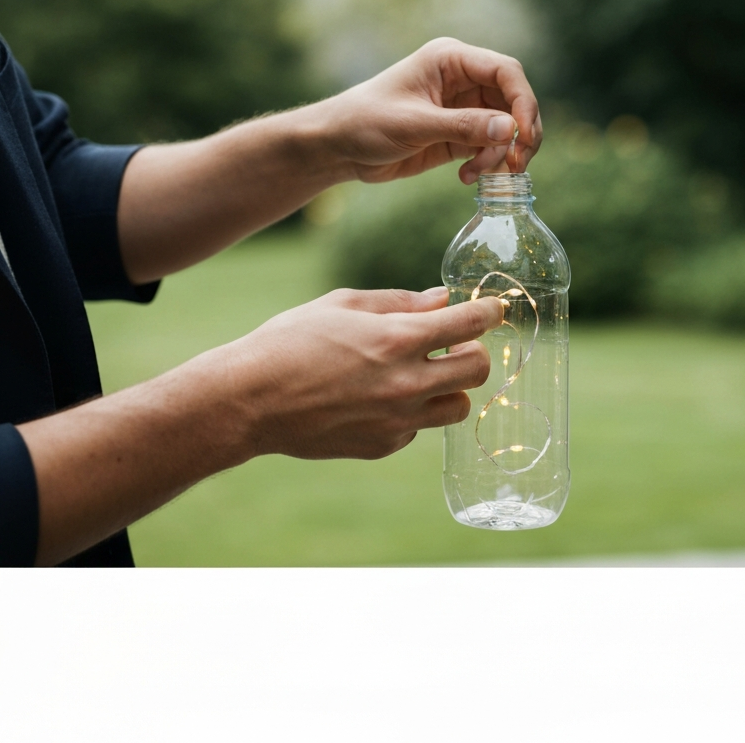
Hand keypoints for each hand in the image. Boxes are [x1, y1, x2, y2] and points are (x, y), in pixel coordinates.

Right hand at [227, 286, 503, 460]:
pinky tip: (381, 399)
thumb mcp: (343, 305)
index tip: (495, 308)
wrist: (249, 400)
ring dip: (450, 387)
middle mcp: (405, 383)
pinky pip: (418, 427)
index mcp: (397, 340)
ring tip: (423, 374)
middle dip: (474, 352)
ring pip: (458, 407)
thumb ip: (399, 302)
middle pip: (477, 370)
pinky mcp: (383, 444)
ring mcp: (396, 420)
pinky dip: (412, 412)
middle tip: (455, 344)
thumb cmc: (291, 342)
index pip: (469, 325)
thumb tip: (442, 300)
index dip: (489, 311)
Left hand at [322, 37, 542, 184]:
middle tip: (515, 164)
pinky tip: (466, 177)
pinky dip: (486, 164)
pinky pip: (489, 147)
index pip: (506, 71)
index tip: (525, 135)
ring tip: (477, 173)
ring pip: (506, 128)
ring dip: (501, 154)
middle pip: (514, 101)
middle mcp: (463, 80)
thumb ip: (463, 126)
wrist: (337, 147)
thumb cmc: (365, 121)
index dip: (523, 101)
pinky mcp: (458, 134)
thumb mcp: (414, 124)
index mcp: (451, 60)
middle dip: (520, 133)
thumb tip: (510, 130)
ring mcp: (463, 108)